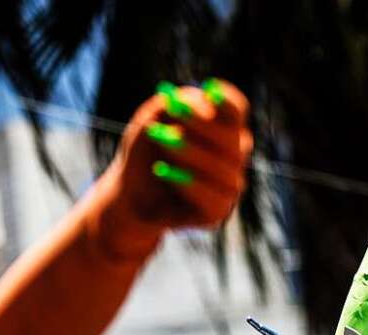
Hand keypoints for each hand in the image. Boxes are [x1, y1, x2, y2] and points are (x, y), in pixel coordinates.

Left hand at [97, 78, 252, 243]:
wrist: (129, 193)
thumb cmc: (146, 150)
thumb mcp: (155, 117)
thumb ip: (180, 104)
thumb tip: (206, 107)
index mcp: (224, 130)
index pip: (237, 111)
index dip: (227, 101)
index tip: (208, 88)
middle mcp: (234, 158)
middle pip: (232, 139)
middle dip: (202, 125)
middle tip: (174, 112)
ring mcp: (229, 187)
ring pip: (224, 170)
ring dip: (190, 153)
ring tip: (161, 141)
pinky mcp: (218, 212)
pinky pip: (213, 198)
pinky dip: (187, 183)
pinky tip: (162, 171)